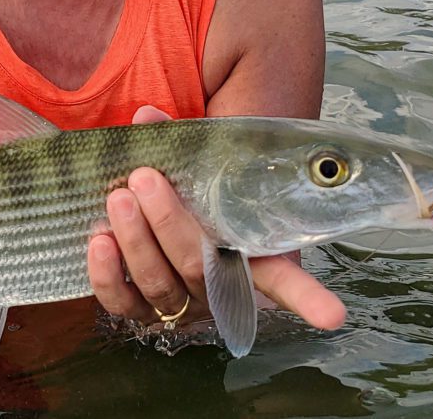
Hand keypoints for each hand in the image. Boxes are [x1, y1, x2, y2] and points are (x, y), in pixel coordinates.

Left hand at [87, 106, 346, 331]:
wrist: (151, 203)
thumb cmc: (185, 184)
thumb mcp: (190, 161)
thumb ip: (177, 142)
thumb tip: (146, 117)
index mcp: (250, 254)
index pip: (286, 280)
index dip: (309, 299)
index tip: (333, 315)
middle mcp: (219, 286)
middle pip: (198, 267)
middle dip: (168, 221)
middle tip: (145, 178)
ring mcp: (180, 302)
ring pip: (160, 285)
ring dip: (136, 240)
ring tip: (118, 198)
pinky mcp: (140, 308)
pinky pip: (122, 303)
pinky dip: (106, 275)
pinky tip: (99, 241)